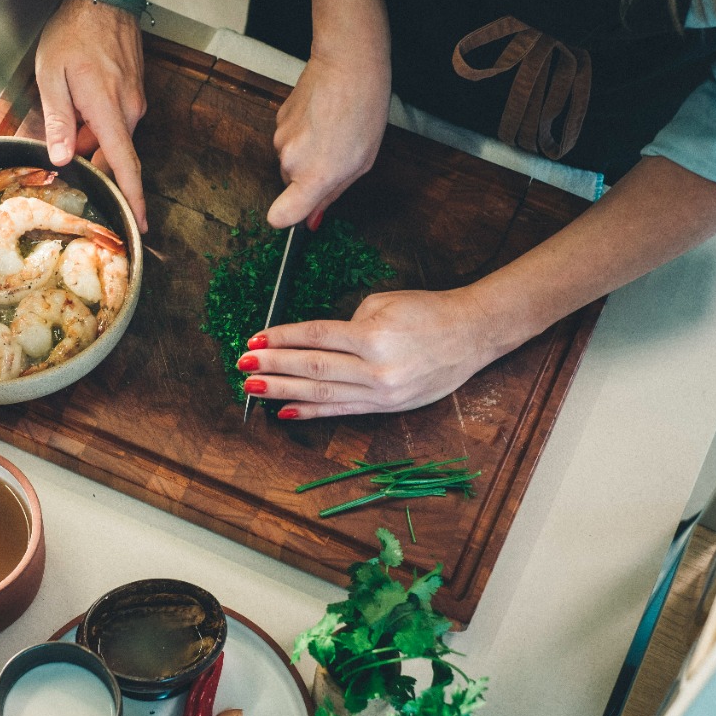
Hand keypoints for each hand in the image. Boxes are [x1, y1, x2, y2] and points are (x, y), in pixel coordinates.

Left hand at [32, 0, 148, 230]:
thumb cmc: (73, 33)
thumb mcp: (52, 76)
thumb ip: (58, 121)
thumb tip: (63, 159)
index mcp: (109, 110)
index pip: (125, 165)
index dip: (132, 198)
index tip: (140, 224)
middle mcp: (130, 110)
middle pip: (112, 153)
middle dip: (88, 154)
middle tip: (62, 138)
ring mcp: (135, 101)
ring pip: (111, 136)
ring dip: (89, 133)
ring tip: (67, 102)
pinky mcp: (134, 92)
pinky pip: (115, 120)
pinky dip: (96, 119)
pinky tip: (79, 97)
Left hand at [238, 288, 500, 416]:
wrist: (472, 334)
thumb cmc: (427, 311)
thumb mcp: (383, 304)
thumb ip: (347, 325)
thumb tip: (314, 342)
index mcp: (374, 337)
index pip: (316, 337)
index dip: (282, 340)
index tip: (255, 341)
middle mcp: (376, 369)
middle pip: (313, 369)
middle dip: (273, 368)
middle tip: (242, 367)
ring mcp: (382, 393)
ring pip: (323, 393)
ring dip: (284, 392)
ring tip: (254, 389)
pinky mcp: (388, 406)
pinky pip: (342, 410)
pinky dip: (312, 411)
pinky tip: (285, 411)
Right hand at [267, 47, 389, 228]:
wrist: (347, 65)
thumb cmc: (363, 111)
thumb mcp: (361, 163)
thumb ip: (333, 193)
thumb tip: (313, 218)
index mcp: (314, 177)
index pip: (280, 216)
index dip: (287, 219)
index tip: (299, 213)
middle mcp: (290, 162)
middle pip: (291, 184)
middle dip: (309, 177)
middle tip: (337, 156)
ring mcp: (280, 139)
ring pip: (290, 160)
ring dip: (307, 152)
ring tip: (333, 131)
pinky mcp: (278, 120)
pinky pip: (288, 139)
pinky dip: (303, 133)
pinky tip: (323, 116)